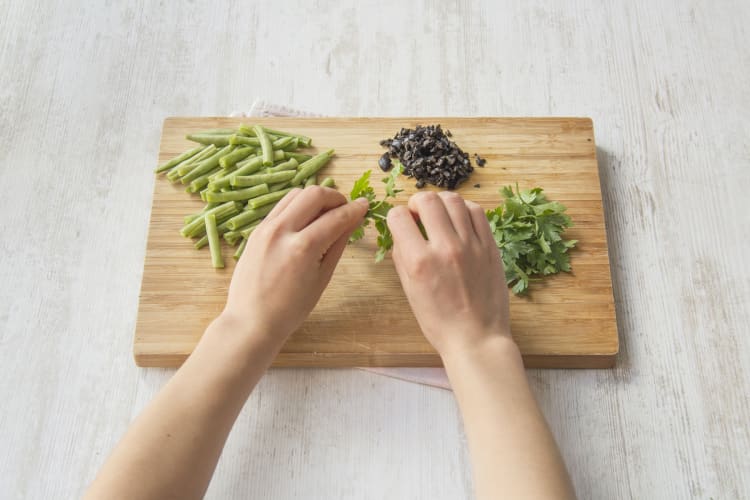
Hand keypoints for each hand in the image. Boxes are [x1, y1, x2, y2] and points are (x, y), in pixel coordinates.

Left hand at [224, 186, 367, 344]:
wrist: (251, 321)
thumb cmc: (291, 309)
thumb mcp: (322, 278)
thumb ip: (338, 244)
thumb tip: (353, 220)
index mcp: (302, 248)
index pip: (335, 217)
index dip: (354, 210)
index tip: (365, 205)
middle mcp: (281, 231)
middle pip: (314, 194)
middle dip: (335, 197)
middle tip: (345, 209)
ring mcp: (265, 228)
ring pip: (295, 194)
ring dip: (315, 199)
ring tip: (325, 214)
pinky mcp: (256, 230)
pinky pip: (281, 207)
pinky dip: (298, 207)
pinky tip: (306, 222)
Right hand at [387, 191, 510, 356]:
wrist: (476, 338)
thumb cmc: (439, 321)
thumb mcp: (410, 291)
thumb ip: (402, 257)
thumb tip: (400, 231)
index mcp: (419, 262)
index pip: (398, 216)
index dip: (396, 217)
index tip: (401, 224)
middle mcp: (445, 248)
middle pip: (427, 200)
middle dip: (416, 202)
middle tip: (418, 214)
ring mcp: (471, 245)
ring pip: (453, 200)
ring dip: (441, 202)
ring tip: (439, 215)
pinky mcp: (490, 246)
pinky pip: (476, 211)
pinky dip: (464, 209)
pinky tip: (459, 220)